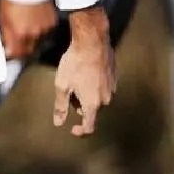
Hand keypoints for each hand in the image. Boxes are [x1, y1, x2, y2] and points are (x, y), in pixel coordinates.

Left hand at [0, 0, 57, 59]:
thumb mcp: (2, 17)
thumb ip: (4, 35)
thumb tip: (5, 47)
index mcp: (19, 33)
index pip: (17, 54)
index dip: (12, 55)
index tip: (10, 53)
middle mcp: (33, 34)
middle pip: (28, 50)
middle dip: (22, 48)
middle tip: (17, 41)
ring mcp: (44, 29)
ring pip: (38, 40)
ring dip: (31, 37)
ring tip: (26, 25)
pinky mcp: (52, 23)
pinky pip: (46, 31)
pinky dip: (40, 28)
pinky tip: (34, 19)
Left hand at [53, 6, 115, 136]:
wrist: (93, 42)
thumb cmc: (75, 63)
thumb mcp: (62, 84)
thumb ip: (61, 106)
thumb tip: (58, 123)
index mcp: (93, 104)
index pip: (89, 126)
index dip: (80, 131)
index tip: (72, 129)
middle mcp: (106, 100)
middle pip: (90, 110)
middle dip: (78, 104)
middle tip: (68, 88)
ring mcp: (112, 89)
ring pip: (96, 99)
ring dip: (86, 94)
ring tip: (76, 76)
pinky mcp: (115, 79)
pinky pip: (102, 88)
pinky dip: (93, 85)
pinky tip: (85, 71)